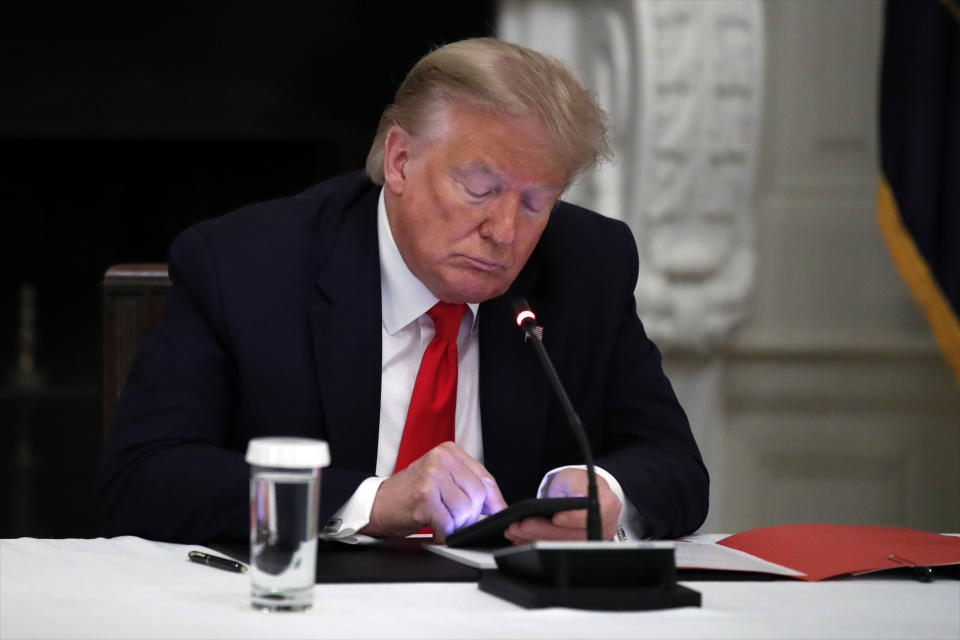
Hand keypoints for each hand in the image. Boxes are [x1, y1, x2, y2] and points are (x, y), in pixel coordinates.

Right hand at [360, 442, 507, 542]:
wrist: (378, 502)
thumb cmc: (411, 493)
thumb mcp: (442, 478)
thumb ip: (468, 485)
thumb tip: (497, 505)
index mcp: (450, 452)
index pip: (485, 478)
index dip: (494, 501)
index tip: (497, 513)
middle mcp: (441, 459)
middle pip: (478, 495)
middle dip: (471, 516)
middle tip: (455, 520)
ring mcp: (432, 476)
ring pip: (465, 510)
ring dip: (456, 525)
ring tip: (441, 521)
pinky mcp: (424, 496)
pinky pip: (448, 523)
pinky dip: (444, 533)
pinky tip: (435, 529)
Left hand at [503, 468, 621, 542]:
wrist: (580, 493)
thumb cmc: (579, 484)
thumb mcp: (576, 477)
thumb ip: (577, 486)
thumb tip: (579, 497)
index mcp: (607, 506)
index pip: (592, 516)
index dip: (574, 519)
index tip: (556, 517)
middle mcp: (602, 527)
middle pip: (573, 535)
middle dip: (545, 531)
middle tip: (524, 524)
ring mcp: (590, 540)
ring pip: (562, 544)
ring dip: (536, 538)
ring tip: (516, 530)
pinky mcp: (576, 547)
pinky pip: (555, 548)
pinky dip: (536, 542)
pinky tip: (521, 537)